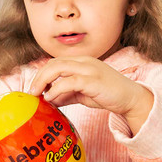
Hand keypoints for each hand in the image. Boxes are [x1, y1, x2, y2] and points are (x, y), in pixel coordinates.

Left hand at [29, 56, 153, 134]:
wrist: (131, 98)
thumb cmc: (108, 95)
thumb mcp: (83, 94)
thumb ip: (67, 94)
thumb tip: (50, 99)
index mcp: (82, 62)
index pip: (55, 63)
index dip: (41, 74)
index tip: (34, 89)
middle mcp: (84, 62)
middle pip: (53, 63)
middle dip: (38, 77)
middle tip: (31, 92)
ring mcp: (89, 69)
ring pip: (58, 68)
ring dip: (43, 81)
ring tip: (37, 94)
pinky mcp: (93, 80)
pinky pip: (69, 82)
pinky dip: (56, 89)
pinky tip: (51, 98)